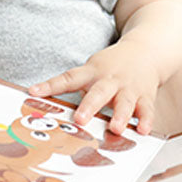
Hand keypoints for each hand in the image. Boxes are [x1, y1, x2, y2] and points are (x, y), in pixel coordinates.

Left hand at [29, 42, 159, 135]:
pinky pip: (146, 109)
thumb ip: (74, 87)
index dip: (50, 85)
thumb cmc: (111, 66)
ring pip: (125, 101)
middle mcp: (110, 80)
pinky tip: (143, 130)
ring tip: (116, 128)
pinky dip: (145, 120)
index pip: (68, 78)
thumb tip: (46, 109)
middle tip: (80, 120)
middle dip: (90, 106)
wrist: (146, 51)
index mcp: (92, 73)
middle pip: (99, 92)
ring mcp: (129, 88)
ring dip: (120, 115)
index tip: (34, 92)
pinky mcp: (145, 95)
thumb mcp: (92, 70)